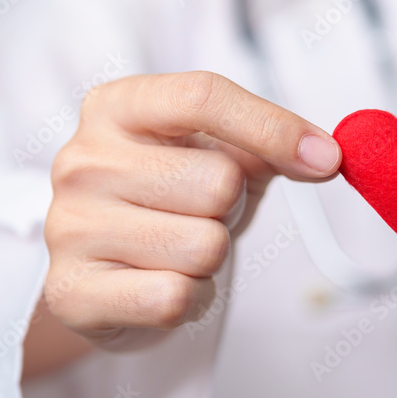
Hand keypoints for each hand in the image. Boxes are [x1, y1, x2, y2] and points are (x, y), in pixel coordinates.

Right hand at [43, 71, 340, 350]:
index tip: (326, 159)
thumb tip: (324, 155)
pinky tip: (166, 284)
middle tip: (203, 215)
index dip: (274, 128)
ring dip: (211, 259)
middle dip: (231, 208)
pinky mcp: (73, 292)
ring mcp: (70, 226)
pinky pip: (175, 297)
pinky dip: (192, 299)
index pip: (204, 97)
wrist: (113, 270)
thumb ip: (271, 141)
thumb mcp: (221, 153)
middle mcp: (83, 160)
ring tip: (180, 250)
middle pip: (218, 182)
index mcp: (118, 107)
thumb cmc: (173, 199)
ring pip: (205, 246)